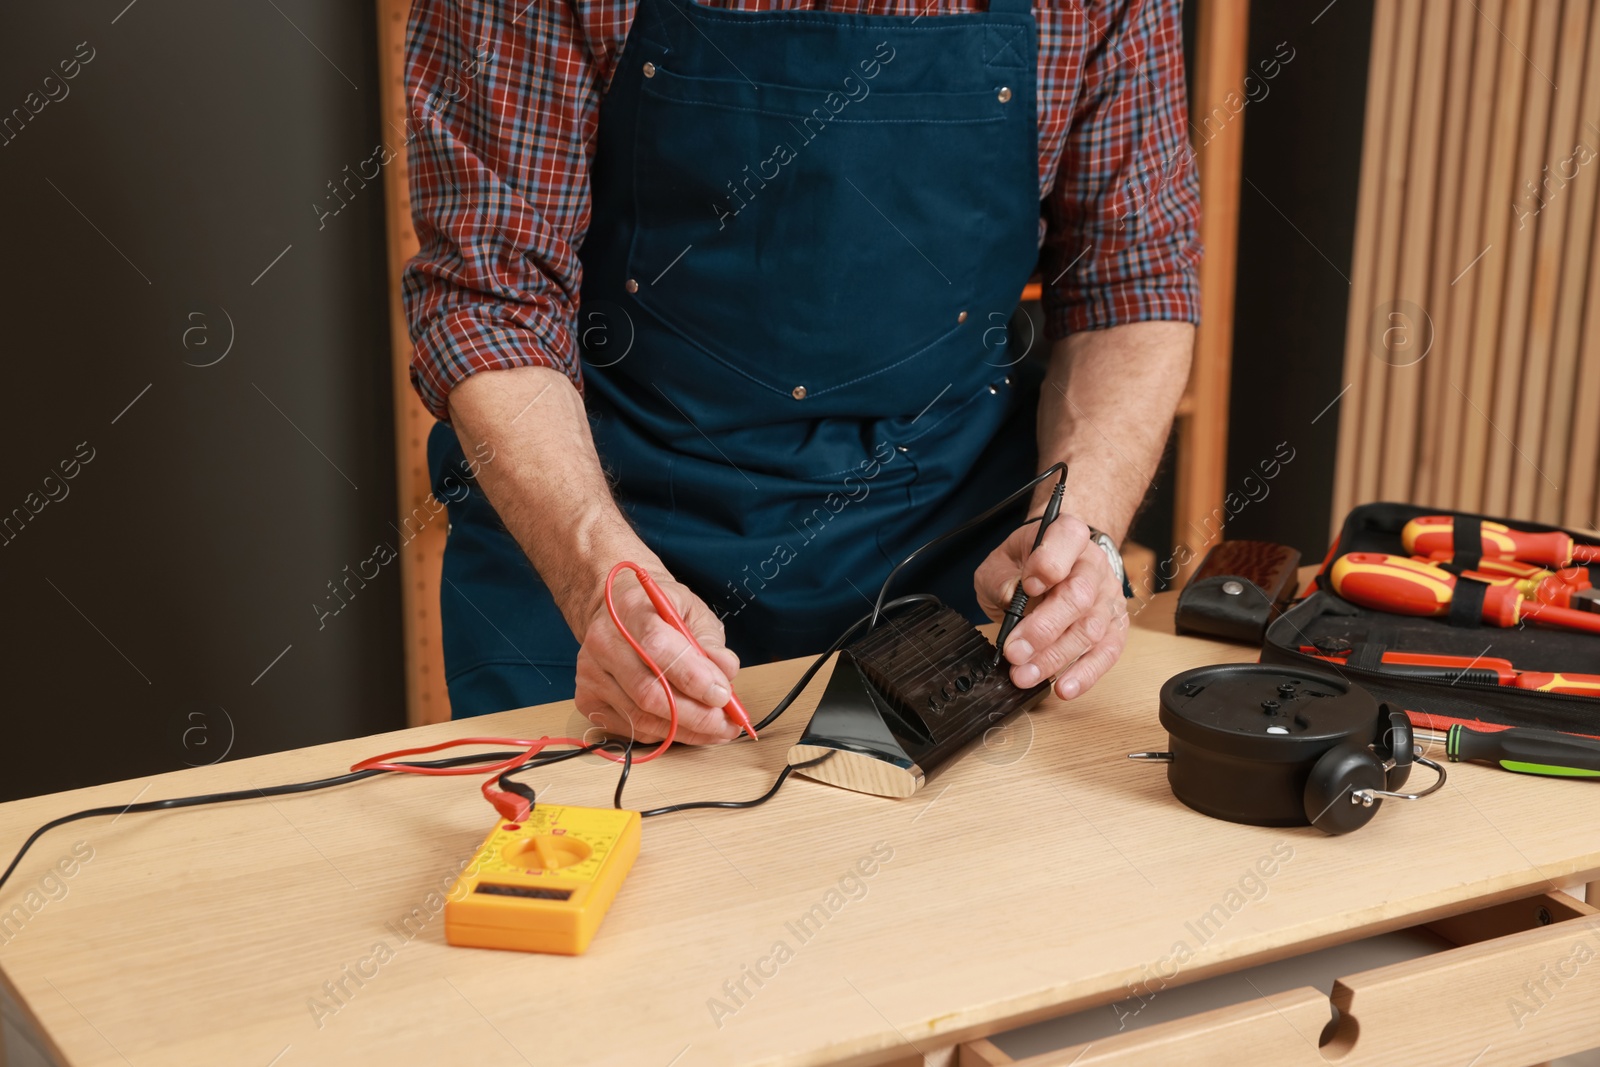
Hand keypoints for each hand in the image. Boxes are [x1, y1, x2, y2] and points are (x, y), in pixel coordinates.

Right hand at [573, 564, 742, 745]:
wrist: (616, 610)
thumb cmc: (658, 611)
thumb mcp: (691, 611)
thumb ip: (710, 641)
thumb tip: (726, 672)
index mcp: (632, 611)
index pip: (657, 648)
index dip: (693, 678)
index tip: (723, 695)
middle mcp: (604, 643)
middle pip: (648, 692)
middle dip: (695, 715)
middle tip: (727, 723)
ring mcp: (591, 674)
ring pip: (640, 717)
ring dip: (685, 730)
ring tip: (715, 729)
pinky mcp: (587, 699)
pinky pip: (630, 729)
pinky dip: (663, 734)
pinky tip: (684, 726)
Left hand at [974, 514, 1129, 700]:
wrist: (1055, 565)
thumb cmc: (1025, 564)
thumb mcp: (1002, 560)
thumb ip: (1002, 577)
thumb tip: (1011, 597)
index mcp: (1067, 535)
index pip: (1067, 541)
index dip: (1048, 565)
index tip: (1027, 587)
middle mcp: (1093, 564)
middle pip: (1078, 597)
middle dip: (1044, 629)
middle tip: (1015, 652)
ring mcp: (1107, 596)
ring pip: (1090, 630)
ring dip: (1055, 658)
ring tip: (1025, 676)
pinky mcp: (1114, 625)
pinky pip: (1107, 652)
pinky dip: (1087, 673)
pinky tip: (1066, 688)